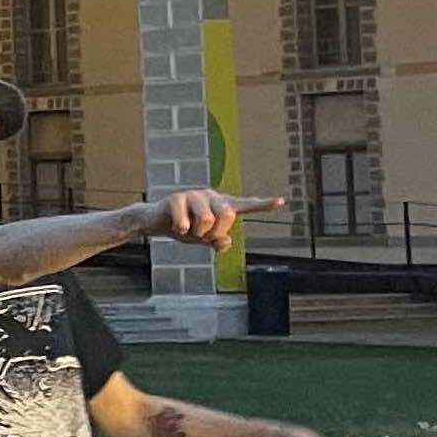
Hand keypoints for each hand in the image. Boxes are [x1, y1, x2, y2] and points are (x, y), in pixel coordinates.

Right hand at [145, 190, 280, 249]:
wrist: (155, 221)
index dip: (263, 205)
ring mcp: (194, 195)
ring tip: (189, 231)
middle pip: (227, 215)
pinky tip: (175, 227)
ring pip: (207, 220)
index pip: (245, 205)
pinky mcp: (176, 198)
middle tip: (203, 236)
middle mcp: (211, 197)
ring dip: (197, 233)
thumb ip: (218, 242)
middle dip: (215, 231)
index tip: (281, 202)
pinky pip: (185, 223)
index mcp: (221, 205)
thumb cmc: (185, 228)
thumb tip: (224, 241)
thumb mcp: (204, 240)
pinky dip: (181, 231)